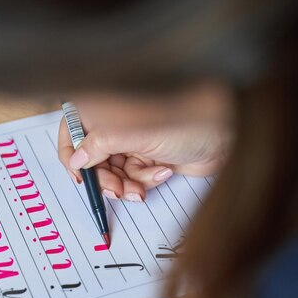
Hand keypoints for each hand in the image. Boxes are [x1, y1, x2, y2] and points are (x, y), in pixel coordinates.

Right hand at [57, 81, 232, 200]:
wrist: (225, 132)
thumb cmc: (184, 117)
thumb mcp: (130, 132)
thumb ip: (97, 145)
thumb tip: (76, 161)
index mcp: (105, 106)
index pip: (72, 131)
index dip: (73, 156)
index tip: (81, 178)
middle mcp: (116, 122)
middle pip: (93, 158)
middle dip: (105, 178)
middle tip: (118, 190)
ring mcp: (133, 140)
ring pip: (114, 172)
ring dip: (126, 184)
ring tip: (140, 189)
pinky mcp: (150, 156)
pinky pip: (135, 176)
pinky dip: (146, 180)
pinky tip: (163, 172)